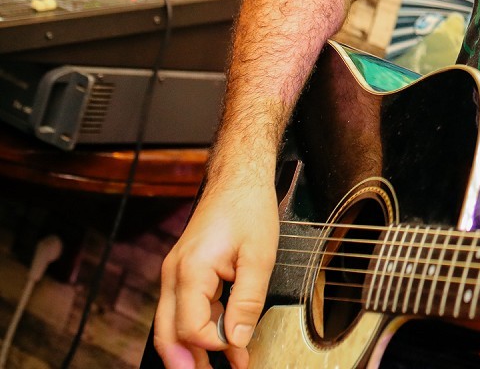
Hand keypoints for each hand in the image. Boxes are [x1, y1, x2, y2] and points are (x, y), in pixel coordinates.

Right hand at [153, 176, 279, 368]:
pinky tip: (223, 340)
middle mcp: (174, 276)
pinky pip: (185, 309)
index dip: (215, 344)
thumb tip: (237, 338)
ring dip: (193, 350)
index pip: (191, 328)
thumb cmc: (248, 209)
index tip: (240, 347)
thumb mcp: (259, 256)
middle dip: (185, 363)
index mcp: (190, 272)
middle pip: (168, 334)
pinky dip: (201, 328)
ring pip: (173, 325)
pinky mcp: (185, 273)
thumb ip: (248, 300)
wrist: (238, 179)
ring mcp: (176, 274)